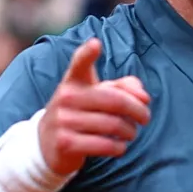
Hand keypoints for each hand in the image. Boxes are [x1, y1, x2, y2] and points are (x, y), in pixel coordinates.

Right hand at [39, 38, 151, 175]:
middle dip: (138, 110)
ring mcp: (63, 120)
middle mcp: (65, 97)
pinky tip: (120, 146)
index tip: (96, 44)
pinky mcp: (66, 143)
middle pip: (115, 101)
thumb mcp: (96, 95)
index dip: (88, 53)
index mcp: (73, 80)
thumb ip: (123, 87)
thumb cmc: (81, 113)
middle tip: (145, 118)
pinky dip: (119, 147)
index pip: (79, 63)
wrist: (47, 143)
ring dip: (130, 131)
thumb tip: (144, 96)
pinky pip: (104, 144)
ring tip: (131, 133)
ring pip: (113, 125)